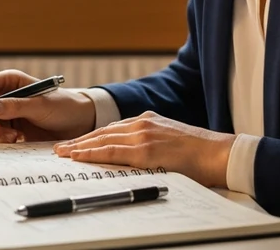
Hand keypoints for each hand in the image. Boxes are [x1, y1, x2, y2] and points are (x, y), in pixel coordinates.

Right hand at [0, 69, 96, 142]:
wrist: (79, 125)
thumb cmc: (64, 107)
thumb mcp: (41, 106)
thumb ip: (16, 106)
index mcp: (12, 82)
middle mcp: (6, 97)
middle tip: (1, 133)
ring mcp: (7, 114)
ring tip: (16, 137)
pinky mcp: (11, 130)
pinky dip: (2, 141)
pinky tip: (18, 140)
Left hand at [52, 111, 235, 188]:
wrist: (218, 153)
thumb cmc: (200, 154)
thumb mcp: (171, 141)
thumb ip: (152, 143)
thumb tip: (138, 156)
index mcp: (148, 121)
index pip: (113, 128)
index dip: (92, 136)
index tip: (77, 142)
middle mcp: (142, 124)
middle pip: (102, 131)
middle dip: (80, 140)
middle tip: (60, 148)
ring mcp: (142, 135)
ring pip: (102, 140)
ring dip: (79, 147)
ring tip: (62, 153)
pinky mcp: (144, 150)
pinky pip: (111, 151)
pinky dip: (92, 153)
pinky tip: (79, 157)